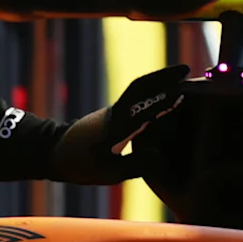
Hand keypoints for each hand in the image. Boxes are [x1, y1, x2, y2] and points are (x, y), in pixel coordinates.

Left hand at [47, 67, 192, 185]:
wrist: (56, 152)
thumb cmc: (81, 165)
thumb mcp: (109, 172)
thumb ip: (135, 165)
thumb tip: (158, 156)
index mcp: (115, 127)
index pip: (142, 109)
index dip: (163, 101)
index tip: (181, 93)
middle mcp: (116, 113)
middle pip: (141, 87)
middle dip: (164, 77)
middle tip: (186, 69)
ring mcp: (114, 110)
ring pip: (138, 89)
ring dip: (159, 80)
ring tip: (180, 76)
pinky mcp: (113, 112)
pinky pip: (136, 96)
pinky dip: (152, 90)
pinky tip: (164, 93)